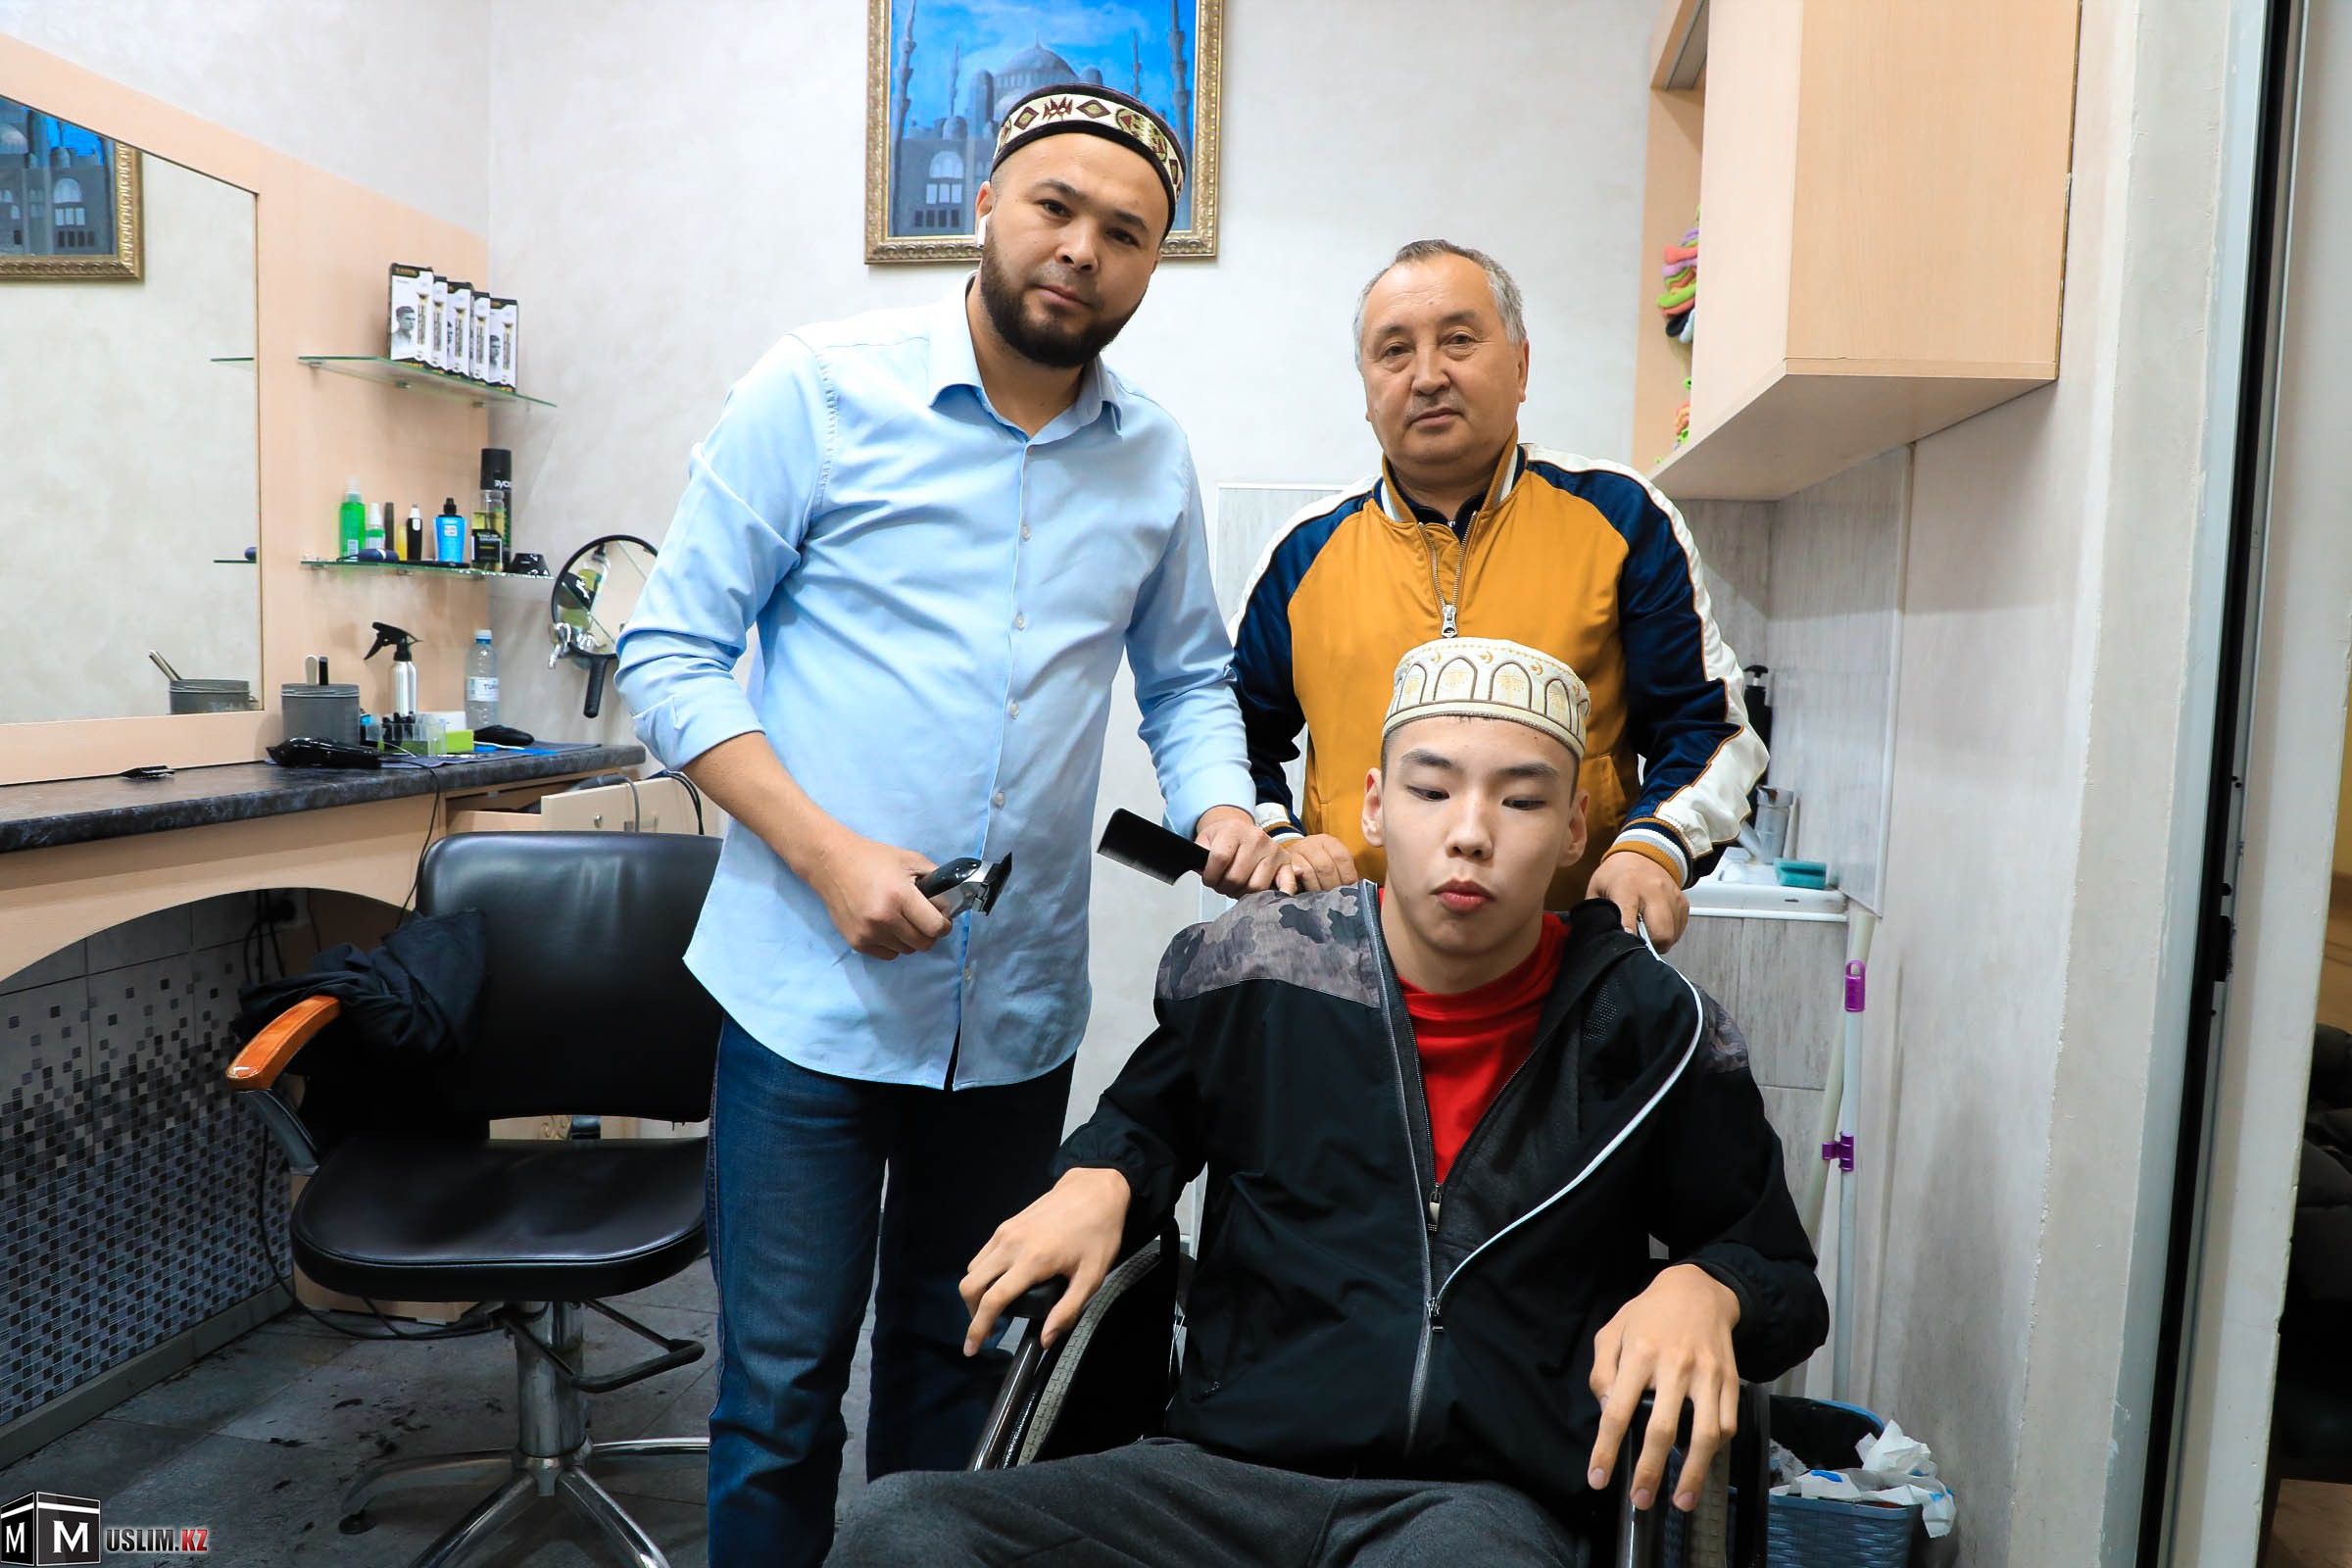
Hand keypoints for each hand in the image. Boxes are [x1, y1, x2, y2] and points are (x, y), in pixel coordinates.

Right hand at [804, 829, 952, 959]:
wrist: (831, 863)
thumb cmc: (874, 858)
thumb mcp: (911, 860)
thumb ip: (936, 880)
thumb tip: (949, 906)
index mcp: (900, 896)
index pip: (935, 928)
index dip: (944, 924)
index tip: (941, 918)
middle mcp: (884, 919)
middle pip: (923, 943)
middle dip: (930, 933)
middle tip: (923, 919)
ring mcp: (868, 934)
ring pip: (906, 951)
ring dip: (910, 938)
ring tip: (900, 918)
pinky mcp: (857, 943)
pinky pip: (888, 955)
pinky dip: (893, 944)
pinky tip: (886, 925)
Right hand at [960, 1167, 1132, 1353]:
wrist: (1094, 1190)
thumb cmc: (1098, 1234)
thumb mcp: (1092, 1276)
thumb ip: (1067, 1310)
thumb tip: (1045, 1339)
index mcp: (1033, 1260)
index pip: (993, 1300)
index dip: (978, 1328)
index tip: (973, 1348)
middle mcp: (1011, 1245)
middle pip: (971, 1285)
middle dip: (972, 1313)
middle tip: (988, 1330)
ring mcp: (1005, 1232)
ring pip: (974, 1269)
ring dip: (976, 1294)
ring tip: (995, 1310)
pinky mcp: (1006, 1225)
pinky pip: (982, 1255)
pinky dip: (982, 1275)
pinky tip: (1000, 1284)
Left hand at [1195, 805, 1282, 897]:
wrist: (1241, 830)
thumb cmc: (1224, 838)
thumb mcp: (1205, 839)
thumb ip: (1199, 854)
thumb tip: (1199, 868)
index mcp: (1235, 829)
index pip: (1219, 859)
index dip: (1210, 876)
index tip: (1209, 878)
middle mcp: (1257, 838)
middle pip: (1237, 877)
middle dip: (1224, 887)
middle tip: (1222, 884)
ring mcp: (1274, 851)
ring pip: (1256, 887)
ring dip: (1242, 893)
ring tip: (1237, 886)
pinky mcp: (1286, 863)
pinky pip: (1287, 886)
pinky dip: (1280, 895)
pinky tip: (1267, 897)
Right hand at [1273, 833, 1358, 894]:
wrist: (1289, 857)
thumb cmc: (1314, 864)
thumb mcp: (1330, 861)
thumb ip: (1342, 872)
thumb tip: (1356, 889)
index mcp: (1329, 842)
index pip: (1342, 858)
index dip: (1347, 877)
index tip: (1348, 891)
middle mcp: (1313, 843)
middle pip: (1326, 866)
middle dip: (1331, 887)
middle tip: (1334, 900)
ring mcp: (1297, 851)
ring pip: (1309, 872)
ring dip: (1316, 889)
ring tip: (1321, 900)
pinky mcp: (1284, 862)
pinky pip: (1293, 876)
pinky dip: (1300, 887)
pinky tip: (1305, 895)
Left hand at [1586, 1264, 1741, 1512]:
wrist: (1698, 1289)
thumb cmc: (1648, 1314)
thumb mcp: (1612, 1331)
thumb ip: (1602, 1372)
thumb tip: (1605, 1413)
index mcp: (1639, 1353)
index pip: (1617, 1411)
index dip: (1606, 1450)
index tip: (1599, 1479)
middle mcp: (1675, 1366)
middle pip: (1662, 1429)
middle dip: (1650, 1472)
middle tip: (1640, 1500)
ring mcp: (1708, 1375)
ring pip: (1704, 1433)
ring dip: (1693, 1473)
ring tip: (1681, 1500)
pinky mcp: (1731, 1380)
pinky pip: (1727, 1423)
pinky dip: (1716, 1449)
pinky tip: (1702, 1463)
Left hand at [1589, 850, 1690, 950]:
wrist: (1642, 854)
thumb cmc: (1615, 876)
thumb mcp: (1596, 889)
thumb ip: (1596, 913)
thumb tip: (1596, 937)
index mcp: (1626, 887)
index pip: (1629, 916)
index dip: (1629, 936)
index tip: (1626, 947)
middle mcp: (1653, 890)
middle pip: (1660, 932)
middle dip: (1649, 946)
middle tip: (1637, 944)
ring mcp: (1671, 896)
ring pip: (1671, 935)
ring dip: (1658, 942)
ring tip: (1645, 933)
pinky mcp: (1683, 902)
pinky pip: (1680, 930)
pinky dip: (1669, 935)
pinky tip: (1655, 927)